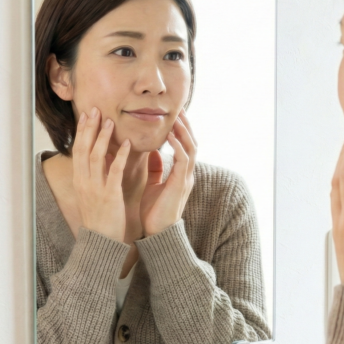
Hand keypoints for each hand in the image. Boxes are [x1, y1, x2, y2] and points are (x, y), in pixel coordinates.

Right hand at [73, 108, 130, 242]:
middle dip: (89, 128)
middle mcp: (84, 181)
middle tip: (95, 109)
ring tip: (110, 121)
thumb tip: (102, 155)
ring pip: (96, 156)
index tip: (86, 115)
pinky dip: (120, 156)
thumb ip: (95, 174)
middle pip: (84, 149)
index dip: (82, 131)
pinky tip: (127, 143)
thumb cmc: (100, 217)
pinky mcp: (109, 195)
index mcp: (79, 180)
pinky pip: (114, 171)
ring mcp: (95, 188)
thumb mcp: (92, 193)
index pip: (78, 150)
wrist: (101, 241)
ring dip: (103, 137)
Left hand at [141, 110, 196, 235]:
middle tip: (179, 110)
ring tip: (176, 118)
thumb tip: (151, 150)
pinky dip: (178, 147)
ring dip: (184, 132)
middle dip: (186, 126)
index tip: (174, 116)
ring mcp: (186, 179)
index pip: (185, 146)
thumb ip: (155, 168)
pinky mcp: (181, 184)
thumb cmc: (153, 212)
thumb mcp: (153, 184)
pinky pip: (183, 161)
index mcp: (180, 174)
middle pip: (192, 143)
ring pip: (191, 149)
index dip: (181, 130)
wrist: (156, 234)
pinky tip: (171, 137)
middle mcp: (186, 174)